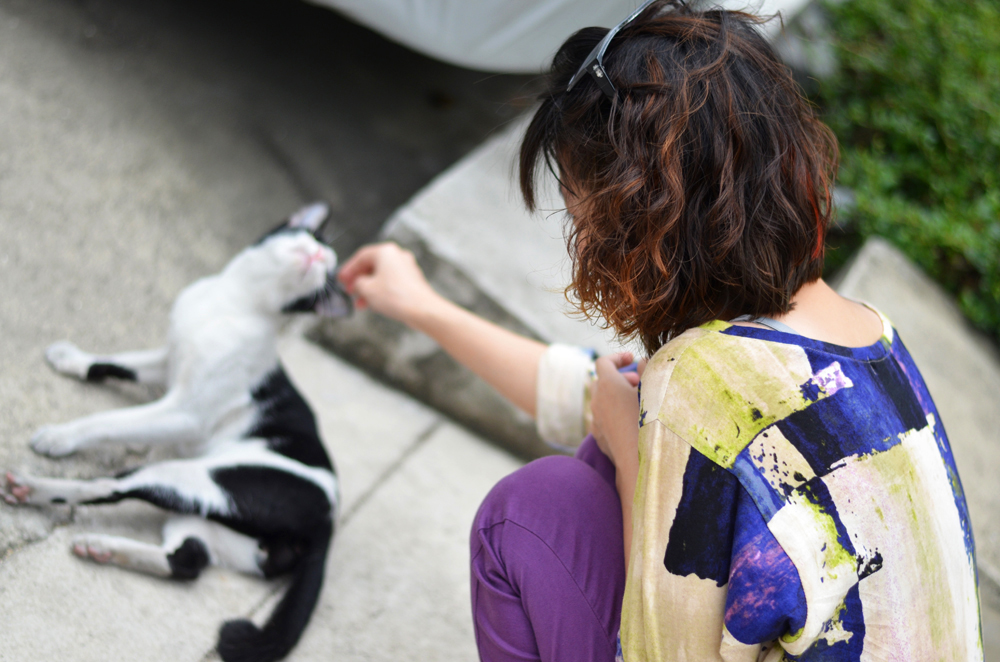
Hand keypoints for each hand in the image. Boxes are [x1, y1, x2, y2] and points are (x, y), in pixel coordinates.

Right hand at [337, 243, 441, 325]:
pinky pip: (391, 282)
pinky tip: (373, 302)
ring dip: (368, 287)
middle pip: (372, 265)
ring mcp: (406, 268)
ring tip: (359, 301)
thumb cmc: (399, 297)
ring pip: (381, 275)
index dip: (349, 269)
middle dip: (359, 279)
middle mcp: (398, 256)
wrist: (422, 310)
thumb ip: (357, 283)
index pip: (361, 256)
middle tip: (349, 288)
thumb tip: (357, 284)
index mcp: (386, 252)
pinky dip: (380, 290)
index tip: (342, 278)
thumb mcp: (367, 289)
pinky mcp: (411, 280)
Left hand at [590, 352, 644, 468]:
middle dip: (619, 378)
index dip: (617, 357)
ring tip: (635, 402)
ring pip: (601, 401)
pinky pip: (603, 419)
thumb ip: (648, 370)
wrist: (641, 459)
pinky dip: (613, 414)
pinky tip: (629, 422)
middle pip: (601, 381)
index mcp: (608, 384)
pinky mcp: (598, 437)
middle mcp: (597, 401)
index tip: (631, 358)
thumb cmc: (651, 420)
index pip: (604, 362)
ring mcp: (596, 420)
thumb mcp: (654, 390)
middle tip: (637, 383)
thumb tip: (642, 361)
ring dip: (615, 397)